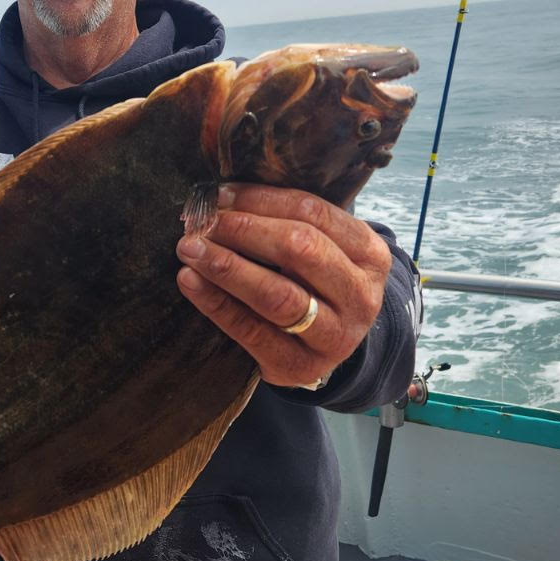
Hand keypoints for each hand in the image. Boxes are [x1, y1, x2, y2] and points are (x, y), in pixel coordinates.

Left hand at [175, 185, 390, 390]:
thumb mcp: (324, 250)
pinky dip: (216, 303)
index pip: (313, 212)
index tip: (220, 195)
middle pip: (299, 249)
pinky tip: (190, 281)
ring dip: (227, 267)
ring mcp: (334, 335)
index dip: (261, 200)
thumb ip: (287, 222)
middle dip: (244, 229)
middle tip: (202, 222)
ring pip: (276, 295)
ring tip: (190, 249)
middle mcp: (360, 295)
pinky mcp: (300, 365)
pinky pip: (251, 331)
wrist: (329, 347)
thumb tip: (222, 198)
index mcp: (369, 253)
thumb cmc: (317, 284)